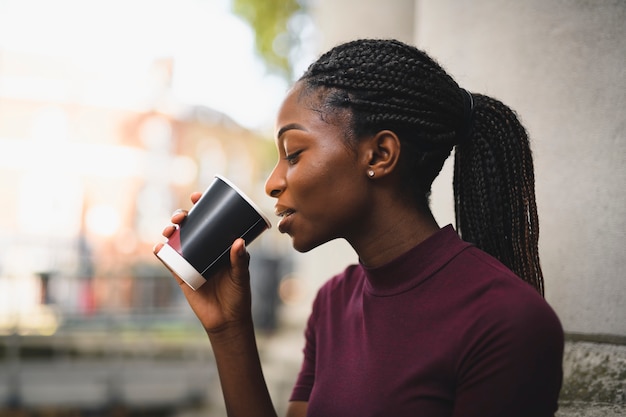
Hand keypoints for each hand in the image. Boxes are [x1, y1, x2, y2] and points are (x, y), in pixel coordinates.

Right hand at [153, 192, 252, 333]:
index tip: (196, 196)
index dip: (202, 205)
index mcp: (220, 244)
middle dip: (182, 215)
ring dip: (170, 230)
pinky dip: (161, 253)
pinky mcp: (181, 275)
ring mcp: (191, 261)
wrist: (227, 321)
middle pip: (190, 226)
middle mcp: (205, 249)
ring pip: (177, 240)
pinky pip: (169, 261)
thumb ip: (240, 261)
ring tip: (170, 229)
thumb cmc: (239, 296)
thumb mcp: (242, 276)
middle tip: (182, 215)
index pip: (210, 220)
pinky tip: (159, 247)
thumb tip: (238, 242)